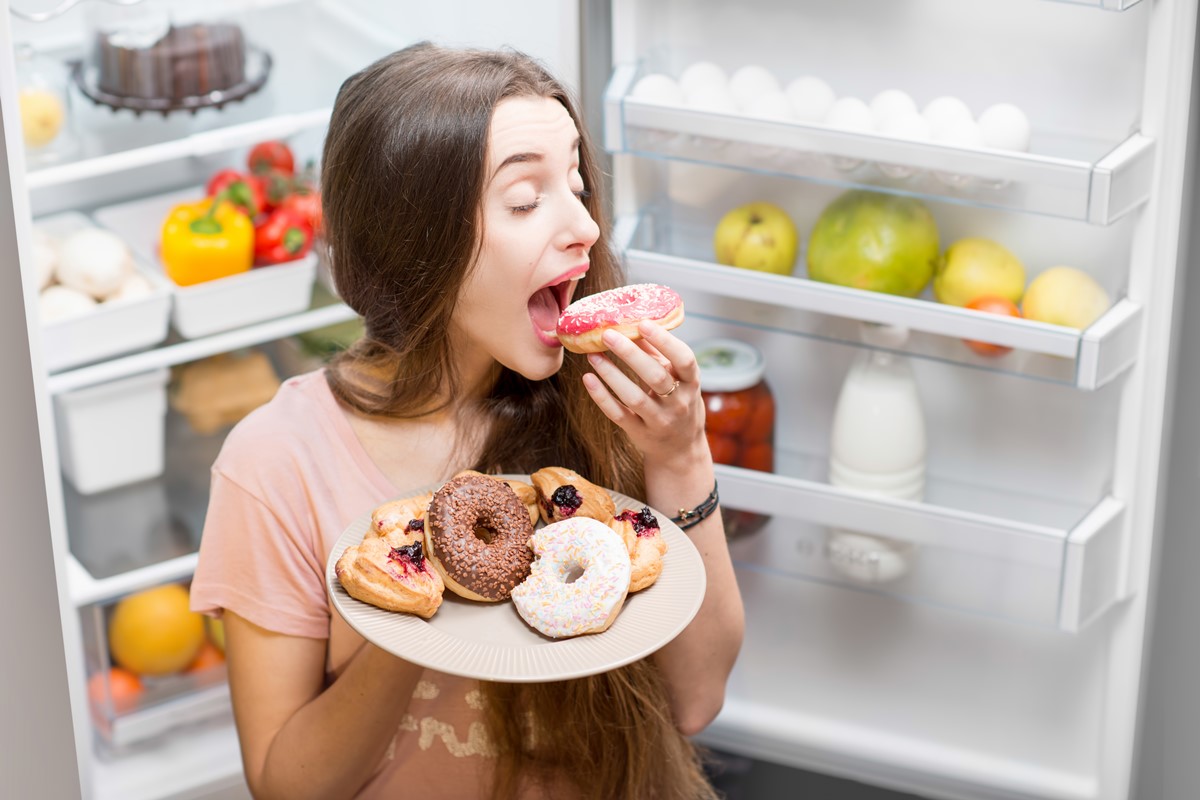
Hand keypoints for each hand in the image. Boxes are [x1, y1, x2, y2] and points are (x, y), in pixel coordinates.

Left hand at [581, 321, 708, 470]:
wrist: (681, 448)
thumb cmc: (678, 402)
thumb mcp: (678, 379)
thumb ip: (657, 353)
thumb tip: (634, 323)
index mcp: (691, 383)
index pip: (684, 360)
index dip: (665, 341)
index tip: (644, 323)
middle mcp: (678, 403)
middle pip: (655, 376)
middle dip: (630, 354)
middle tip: (608, 334)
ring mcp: (659, 420)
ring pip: (634, 397)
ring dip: (611, 374)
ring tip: (593, 355)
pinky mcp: (639, 433)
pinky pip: (618, 414)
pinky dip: (602, 397)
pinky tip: (588, 379)